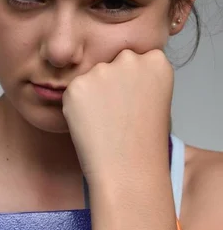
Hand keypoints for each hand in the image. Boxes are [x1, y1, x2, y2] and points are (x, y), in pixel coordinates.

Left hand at [62, 49, 173, 185]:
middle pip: (112, 63)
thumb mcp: (157, 101)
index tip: (134, 101)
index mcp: (156, 61)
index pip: (137, 59)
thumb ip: (140, 79)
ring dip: (93, 95)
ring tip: (106, 124)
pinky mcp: (77, 85)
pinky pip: (74, 92)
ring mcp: (102, 71)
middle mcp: (130, 59)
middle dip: (111, 83)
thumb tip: (118, 75)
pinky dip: (77, 107)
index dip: (132, 82)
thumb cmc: (146, 143)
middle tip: (117, 114)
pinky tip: (92, 126)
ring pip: (91, 78)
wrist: (129, 170)